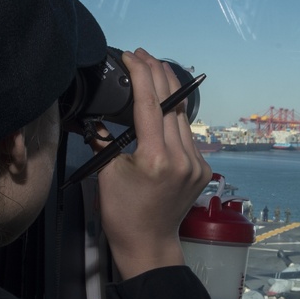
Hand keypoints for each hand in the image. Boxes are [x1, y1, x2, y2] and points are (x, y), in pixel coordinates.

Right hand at [91, 47, 211, 279]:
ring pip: (182, 115)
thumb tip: (96, 117)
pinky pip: (187, 133)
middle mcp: (181, 157)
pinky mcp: (202, 168)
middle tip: (142, 54)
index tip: (130, 56)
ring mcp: (196, 163)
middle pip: (171, 101)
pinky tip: (164, 104)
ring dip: (168, 90)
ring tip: (153, 71)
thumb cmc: (123, 214)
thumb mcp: (107, 174)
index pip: (149, 102)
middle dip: (157, 72)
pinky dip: (175, 116)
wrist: (149, 244)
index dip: (140, 74)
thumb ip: (104, 141)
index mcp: (155, 157)